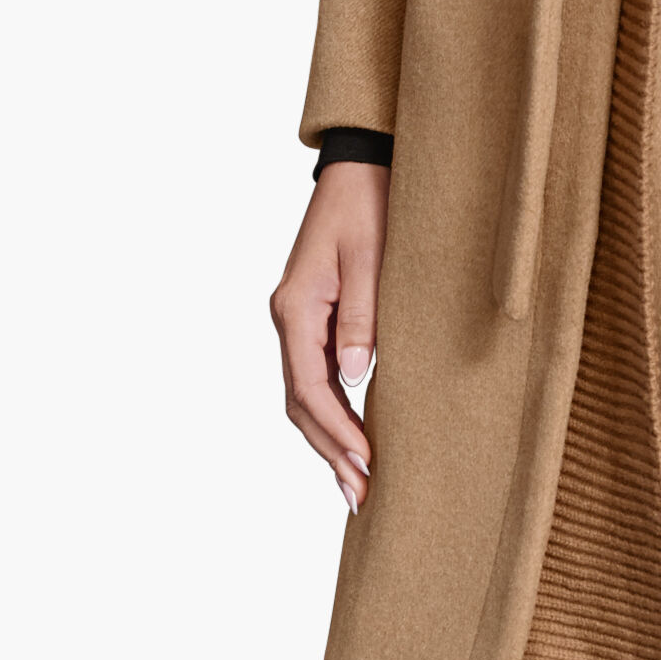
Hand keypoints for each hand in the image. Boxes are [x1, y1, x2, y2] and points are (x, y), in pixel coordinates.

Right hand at [271, 161, 387, 511]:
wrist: (361, 165)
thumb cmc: (369, 203)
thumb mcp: (372, 258)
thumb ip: (363, 318)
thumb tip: (354, 379)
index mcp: (296, 307)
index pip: (310, 387)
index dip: (337, 431)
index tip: (366, 463)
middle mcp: (288, 317)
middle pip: (299, 401)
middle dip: (329, 450)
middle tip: (361, 494)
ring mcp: (298, 318)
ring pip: (304, 393)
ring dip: (328, 438)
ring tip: (357, 482)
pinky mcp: (314, 314)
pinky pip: (314, 374)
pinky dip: (331, 411)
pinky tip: (352, 435)